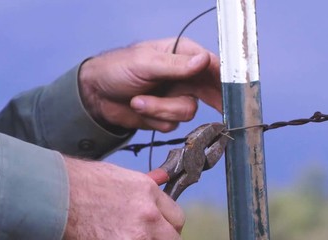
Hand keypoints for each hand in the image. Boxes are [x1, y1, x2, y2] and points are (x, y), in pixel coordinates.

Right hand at [63, 157, 184, 239]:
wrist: (58, 194)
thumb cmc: (85, 183)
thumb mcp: (122, 177)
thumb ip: (147, 185)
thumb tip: (163, 177)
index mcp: (150, 193)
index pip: (177, 218)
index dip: (168, 224)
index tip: (160, 227)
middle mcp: (148, 215)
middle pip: (172, 238)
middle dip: (162, 237)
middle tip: (147, 235)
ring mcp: (136, 235)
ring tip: (129, 235)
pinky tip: (114, 238)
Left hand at [79, 37, 220, 131]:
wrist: (95, 95)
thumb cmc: (116, 69)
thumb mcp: (144, 63)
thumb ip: (175, 65)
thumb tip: (204, 60)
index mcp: (182, 54)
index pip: (212, 65)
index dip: (224, 78)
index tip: (231, 92)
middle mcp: (184, 76)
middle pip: (210, 91)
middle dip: (211, 100)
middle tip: (223, 110)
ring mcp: (176, 97)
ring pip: (188, 112)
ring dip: (161, 110)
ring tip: (139, 101)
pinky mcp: (166, 115)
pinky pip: (173, 125)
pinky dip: (155, 119)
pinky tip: (139, 108)